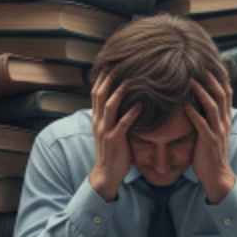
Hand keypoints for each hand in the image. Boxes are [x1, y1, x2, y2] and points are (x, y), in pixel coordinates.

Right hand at [87, 72, 140, 200]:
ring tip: (131, 79)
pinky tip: (140, 105)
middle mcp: (99, 121)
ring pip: (110, 106)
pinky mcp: (115, 140)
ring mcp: (106, 131)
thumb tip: (121, 100)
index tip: (111, 62)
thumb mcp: (108, 130)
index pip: (96, 92)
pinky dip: (132, 113)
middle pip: (100, 94)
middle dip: (109, 78)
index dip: (102, 76)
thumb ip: (112, 115)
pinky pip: (123, 124)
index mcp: (97, 118)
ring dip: (120, 91)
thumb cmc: (112, 150)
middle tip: (120, 63)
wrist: (106, 173)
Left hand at [185, 72, 236, 203]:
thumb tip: (200, 104)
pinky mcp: (208, 140)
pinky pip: (201, 123)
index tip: (209, 67)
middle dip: (211, 80)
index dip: (219, 79)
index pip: (227, 94)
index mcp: (225, 119)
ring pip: (212, 106)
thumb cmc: (211, 153)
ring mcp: (217, 131)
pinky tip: (184, 104)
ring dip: (201, 92)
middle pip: (221, 95)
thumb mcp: (214, 132)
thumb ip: (210, 118)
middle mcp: (224, 122)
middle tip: (200, 67)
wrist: (217, 174)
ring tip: (191, 81)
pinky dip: (192, 112)